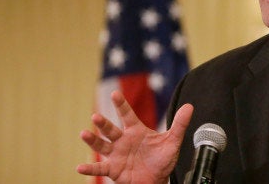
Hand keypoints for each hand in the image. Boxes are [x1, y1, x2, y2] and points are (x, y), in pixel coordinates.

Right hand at [76, 91, 192, 183]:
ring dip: (92, 140)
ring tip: (84, 134)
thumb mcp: (172, 141)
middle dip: (103, 123)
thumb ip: (179, 124)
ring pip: (102, 145)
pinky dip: (90, 168)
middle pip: (111, 129)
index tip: (114, 94)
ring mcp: (116, 154)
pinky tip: (80, 167)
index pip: (127, 115)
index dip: (121, 104)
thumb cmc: (162, 159)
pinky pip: (99, 168)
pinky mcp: (113, 169)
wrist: (157, 180)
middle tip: (96, 116)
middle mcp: (123, 140)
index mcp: (136, 131)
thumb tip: (189, 106)